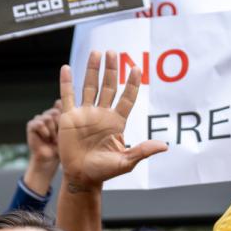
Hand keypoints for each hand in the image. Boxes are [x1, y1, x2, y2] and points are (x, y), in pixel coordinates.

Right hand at [27, 100, 61, 166]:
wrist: (50, 158)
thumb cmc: (61, 146)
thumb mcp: (67, 131)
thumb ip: (64, 116)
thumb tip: (59, 101)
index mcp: (57, 114)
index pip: (59, 106)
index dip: (63, 117)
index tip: (64, 129)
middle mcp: (47, 115)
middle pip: (54, 112)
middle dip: (59, 126)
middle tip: (59, 136)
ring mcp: (39, 119)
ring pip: (47, 118)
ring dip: (52, 131)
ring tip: (52, 139)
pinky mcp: (31, 125)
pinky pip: (39, 124)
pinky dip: (44, 132)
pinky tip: (46, 138)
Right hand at [57, 50, 166, 189]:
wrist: (82, 177)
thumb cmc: (104, 171)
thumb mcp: (126, 162)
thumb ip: (142, 151)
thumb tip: (164, 147)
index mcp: (116, 122)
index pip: (127, 98)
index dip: (132, 84)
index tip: (137, 69)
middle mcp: (101, 114)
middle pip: (108, 86)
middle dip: (112, 70)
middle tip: (114, 52)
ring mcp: (85, 114)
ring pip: (90, 87)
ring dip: (92, 70)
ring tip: (96, 52)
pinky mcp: (68, 118)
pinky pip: (67, 97)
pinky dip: (66, 82)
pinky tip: (66, 68)